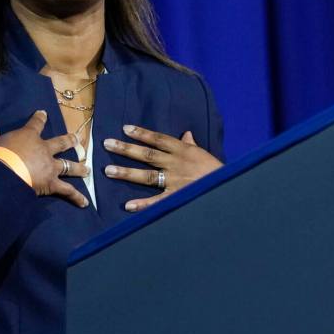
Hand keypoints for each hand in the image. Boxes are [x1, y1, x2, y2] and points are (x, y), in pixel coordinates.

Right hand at [0, 110, 88, 207]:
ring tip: (87, 170)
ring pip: (68, 166)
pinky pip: (67, 191)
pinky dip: (76, 197)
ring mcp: (50, 167)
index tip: (43, 113)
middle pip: (61, 143)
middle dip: (70, 141)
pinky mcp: (52, 183)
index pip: (35, 124)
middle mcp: (44, 150)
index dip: (39, 118)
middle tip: (77, 140)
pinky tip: (85, 203)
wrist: (4, 173)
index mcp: (29, 137)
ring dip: (79, 168)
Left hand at [102, 125, 221, 211]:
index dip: (142, 133)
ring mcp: (175, 181)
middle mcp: (175, 163)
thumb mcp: (203, 153)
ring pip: (147, 176)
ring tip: (108, 171)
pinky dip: (143, 204)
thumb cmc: (215, 170)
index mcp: (182, 150)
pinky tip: (128, 206)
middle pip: (147, 154)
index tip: (125, 128)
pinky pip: (157, 202)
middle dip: (126, 149)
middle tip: (107, 144)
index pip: (158, 139)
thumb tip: (186, 134)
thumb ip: (191, 144)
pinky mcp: (177, 197)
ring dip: (127, 173)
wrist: (226, 187)